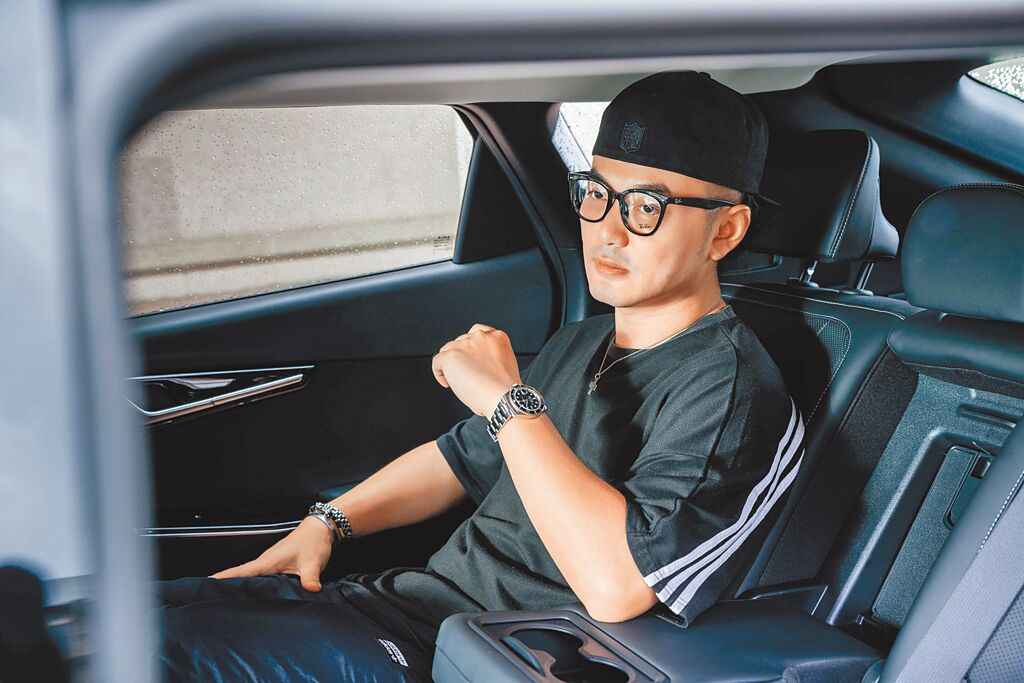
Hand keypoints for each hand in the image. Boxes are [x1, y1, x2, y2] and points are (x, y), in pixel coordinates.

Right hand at [210, 516, 334, 591]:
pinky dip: (252, 584)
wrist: (320, 529)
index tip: (207, 585)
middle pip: (240, 576)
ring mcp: (270, 564)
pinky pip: (260, 577)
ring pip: (250, 577)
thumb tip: (310, 590)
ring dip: (238, 586)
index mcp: (268, 561)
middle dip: (225, 586)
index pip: (241, 572)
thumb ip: (310, 578)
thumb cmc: (313, 541)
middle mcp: (266, 562)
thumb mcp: (312, 562)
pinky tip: (252, 595)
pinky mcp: (277, 566)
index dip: (223, 578)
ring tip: (226, 601)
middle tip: (211, 600)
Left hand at [431, 323, 521, 416]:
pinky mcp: (451, 355)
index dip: (471, 348)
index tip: (471, 359)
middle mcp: (480, 336)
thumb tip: (475, 362)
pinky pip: (437, 361)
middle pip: (460, 342)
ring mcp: (464, 344)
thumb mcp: (506, 363)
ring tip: (458, 381)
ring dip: (451, 365)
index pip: (477, 333)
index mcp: (497, 336)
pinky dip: (440, 373)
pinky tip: (448, 384)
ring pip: (447, 350)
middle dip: (461, 357)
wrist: (503, 397)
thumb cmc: (505, 390)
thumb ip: (491, 355)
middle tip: (466, 375)